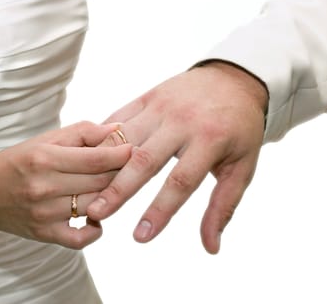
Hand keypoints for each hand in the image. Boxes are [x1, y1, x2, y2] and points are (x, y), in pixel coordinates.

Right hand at [0, 121, 131, 248]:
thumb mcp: (44, 140)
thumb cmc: (16, 162)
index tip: (132, 149)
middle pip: (100, 182)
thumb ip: (82, 132)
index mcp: (45, 159)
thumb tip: (116, 129)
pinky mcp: (44, 234)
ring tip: (109, 186)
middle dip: (119, 173)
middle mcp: (44, 187)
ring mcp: (45, 214)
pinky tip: (96, 216)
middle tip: (126, 166)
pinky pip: (81, 238)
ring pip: (95, 206)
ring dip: (109, 197)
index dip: (121, 154)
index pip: (96, 159)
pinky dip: (96, 229)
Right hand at [87, 62, 267, 253]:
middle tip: (97, 214)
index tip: (141, 238)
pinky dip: (101, 137)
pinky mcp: (148, 97)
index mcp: (211, 139)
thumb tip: (211, 248)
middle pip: (145, 159)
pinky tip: (84, 157)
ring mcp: (162, 106)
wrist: (234, 79)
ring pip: (126, 138)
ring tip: (85, 188)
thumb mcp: (242, 166)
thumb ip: (223, 206)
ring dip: (102, 164)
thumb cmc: (239, 129)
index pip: (181, 181)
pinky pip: (120, 116)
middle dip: (119, 189)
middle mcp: (183, 121)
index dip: (159, 211)